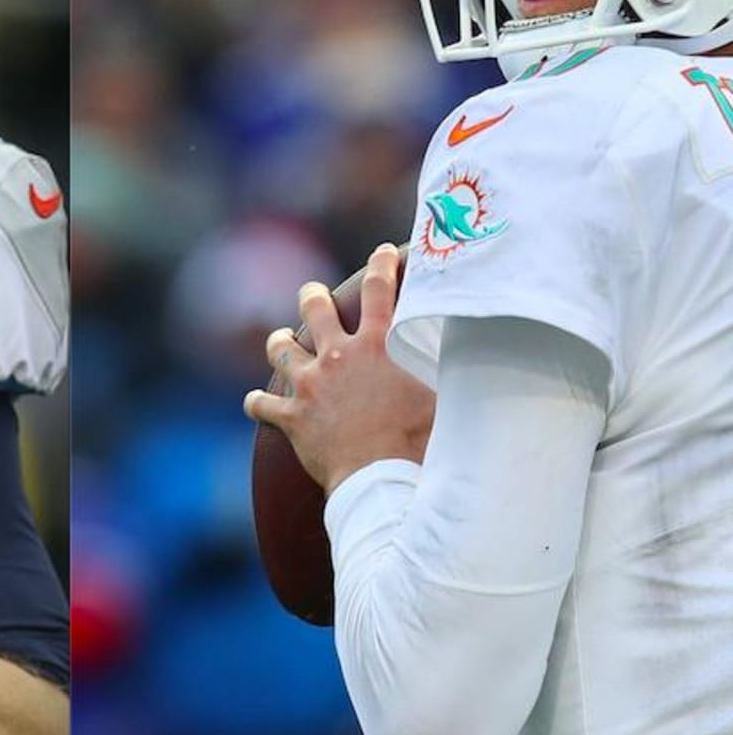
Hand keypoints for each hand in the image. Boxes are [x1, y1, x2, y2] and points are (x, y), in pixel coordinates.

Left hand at [243, 243, 434, 495]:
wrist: (381, 482)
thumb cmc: (419, 443)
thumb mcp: (444, 395)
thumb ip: (449, 365)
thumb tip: (479, 345)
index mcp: (376, 346)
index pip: (380, 290)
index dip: (382, 265)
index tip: (382, 253)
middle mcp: (338, 356)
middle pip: (315, 306)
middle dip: (312, 295)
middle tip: (313, 294)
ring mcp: (310, 385)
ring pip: (281, 347)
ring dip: (281, 342)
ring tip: (282, 339)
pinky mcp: (291, 417)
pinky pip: (261, 404)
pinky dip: (257, 402)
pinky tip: (256, 402)